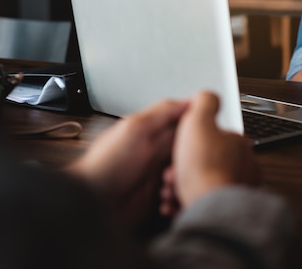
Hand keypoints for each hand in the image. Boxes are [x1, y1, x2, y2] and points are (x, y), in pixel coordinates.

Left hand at [68, 98, 187, 228]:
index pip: (184, 122)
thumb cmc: (105, 165)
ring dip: (183, 181)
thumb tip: (191, 99)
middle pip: (189, 149)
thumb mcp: (136, 129)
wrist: (91, 203)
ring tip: (168, 185)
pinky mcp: (157, 197)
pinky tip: (167, 201)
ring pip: (187, 173)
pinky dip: (176, 199)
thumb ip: (163, 112)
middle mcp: (157, 151)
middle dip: (193, 158)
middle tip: (187, 165)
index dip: (198, 126)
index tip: (211, 131)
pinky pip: (178, 195)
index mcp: (152, 131)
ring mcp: (157, 174)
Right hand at [159, 91, 258, 216]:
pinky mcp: (231, 208)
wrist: (210, 205)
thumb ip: (204, 103)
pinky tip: (178, 203)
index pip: (210, 137)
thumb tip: (207, 95)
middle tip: (171, 174)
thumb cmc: (205, 167)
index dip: (188, 144)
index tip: (177, 152)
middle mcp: (244, 164)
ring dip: (182, 185)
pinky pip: (205, 202)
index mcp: (238, 143)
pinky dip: (189, 201)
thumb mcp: (198, 121)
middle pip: (205, 161)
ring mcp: (239, 187)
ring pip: (204, 182)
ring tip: (171, 190)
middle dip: (183, 167)